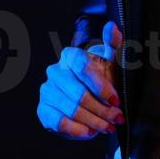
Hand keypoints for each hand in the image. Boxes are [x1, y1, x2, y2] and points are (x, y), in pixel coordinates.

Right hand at [36, 20, 124, 139]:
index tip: (116, 100)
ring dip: (93, 121)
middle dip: (101, 109)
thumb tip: (111, 26)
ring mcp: (47, 91)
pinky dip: (77, 129)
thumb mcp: (113, 64)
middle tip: (116, 117)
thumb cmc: (103, 80)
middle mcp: (55, 71)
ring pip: (71, 109)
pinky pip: (59, 122)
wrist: (91, 101)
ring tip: (107, 126)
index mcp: (70, 56)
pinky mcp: (43, 110)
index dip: (100, 86)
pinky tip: (89, 131)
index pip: (82, 67)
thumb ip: (114, 45)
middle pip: (78, 92)